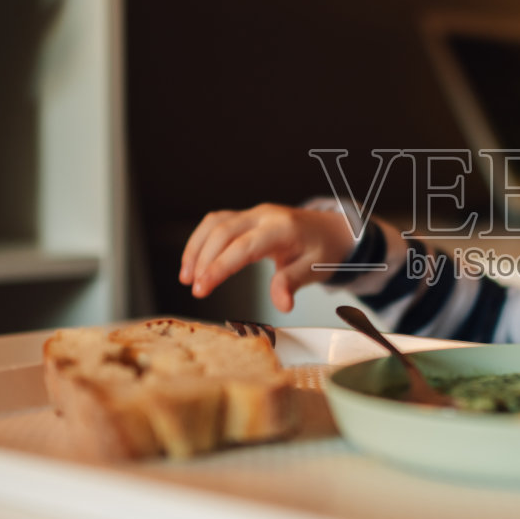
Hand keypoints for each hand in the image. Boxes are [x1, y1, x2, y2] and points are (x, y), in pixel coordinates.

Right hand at [179, 204, 356, 311]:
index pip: (243, 246)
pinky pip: (217, 223)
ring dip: (196, 248)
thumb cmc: (324, 250)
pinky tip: (193, 262)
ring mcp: (253, 214)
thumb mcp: (315, 268)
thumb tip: (282, 304)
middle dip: (203, 260)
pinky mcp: (246, 217)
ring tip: (186, 277)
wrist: (333, 229)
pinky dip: (201, 241)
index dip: (219, 267)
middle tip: (195, 289)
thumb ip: (293, 282)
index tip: (202, 288)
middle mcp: (264, 215)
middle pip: (223, 231)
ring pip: (215, 223)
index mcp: (282, 228)